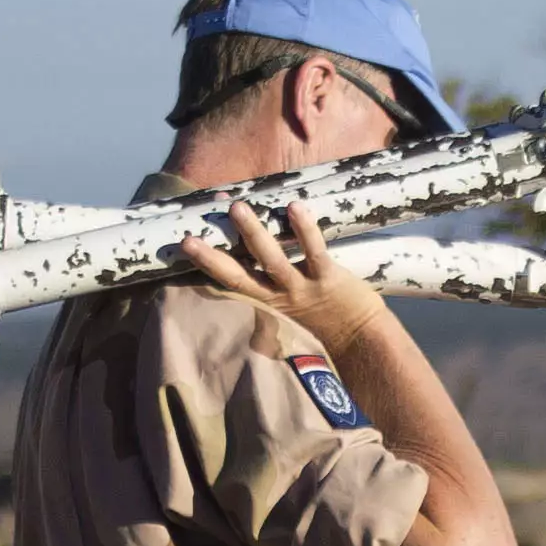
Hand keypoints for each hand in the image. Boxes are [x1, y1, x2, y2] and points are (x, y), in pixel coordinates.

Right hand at [170, 198, 388, 350]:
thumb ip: (268, 284)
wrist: (361, 339)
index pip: (229, 283)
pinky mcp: (328, 278)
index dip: (207, 264)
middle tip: (188, 240)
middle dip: (212, 259)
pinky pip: (314, 251)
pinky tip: (294, 206)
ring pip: (273, 260)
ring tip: (237, 208)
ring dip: (254, 234)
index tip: (184, 244)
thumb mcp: (288, 308)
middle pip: (239, 277)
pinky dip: (304, 229)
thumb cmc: (323, 318)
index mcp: (265, 302)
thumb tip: (251, 248)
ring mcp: (302, 288)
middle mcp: (278, 297)